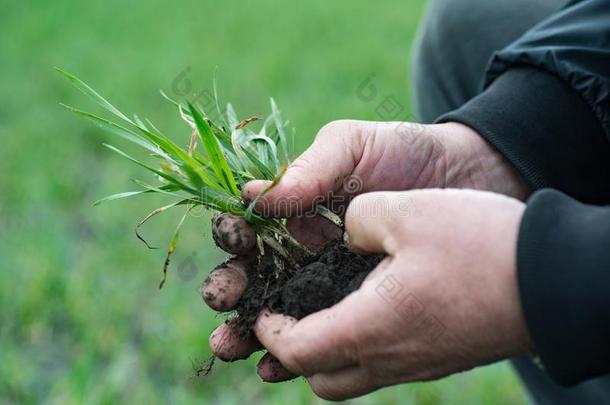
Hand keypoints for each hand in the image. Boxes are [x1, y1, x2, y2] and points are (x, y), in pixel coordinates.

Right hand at [203, 120, 527, 378]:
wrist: (471, 177)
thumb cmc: (407, 152)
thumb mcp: (353, 146)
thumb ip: (308, 169)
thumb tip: (252, 197)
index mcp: (297, 208)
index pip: (252, 226)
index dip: (234, 236)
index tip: (234, 241)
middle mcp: (306, 248)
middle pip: (256, 275)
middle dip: (232, 290)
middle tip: (223, 303)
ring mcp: (330, 280)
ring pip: (281, 310)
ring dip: (250, 331)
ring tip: (233, 345)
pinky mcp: (361, 305)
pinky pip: (324, 333)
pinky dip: (298, 352)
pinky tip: (276, 368)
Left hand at [252, 189, 532, 399]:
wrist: (554, 277)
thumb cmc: (479, 245)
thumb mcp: (406, 212)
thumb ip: (358, 219)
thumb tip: (348, 231)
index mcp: (371, 325)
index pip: (297, 349)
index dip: (269, 331)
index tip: (261, 307)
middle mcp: (391, 356)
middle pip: (320, 377)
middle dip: (291, 353)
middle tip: (284, 316)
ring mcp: (419, 362)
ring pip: (352, 376)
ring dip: (325, 352)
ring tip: (318, 313)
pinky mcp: (439, 357)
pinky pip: (384, 364)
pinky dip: (359, 345)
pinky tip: (365, 308)